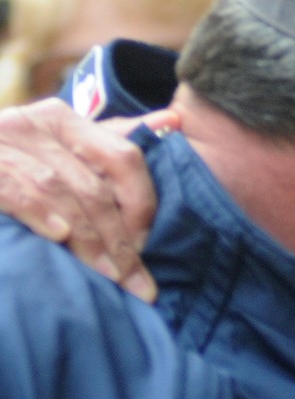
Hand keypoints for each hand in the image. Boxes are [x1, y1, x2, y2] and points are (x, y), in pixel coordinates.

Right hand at [0, 98, 172, 301]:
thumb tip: (173, 122)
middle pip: (93, 185)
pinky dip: (39, 212)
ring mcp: (1, 141)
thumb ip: (112, 139)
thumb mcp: (62, 145)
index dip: (140, 203)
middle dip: (117, 237)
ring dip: (87, 239)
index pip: (123, 157)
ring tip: (108, 274)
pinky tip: (59, 236)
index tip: (146, 245)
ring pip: (59, 192)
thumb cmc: (14, 162)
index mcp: (64, 119)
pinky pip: (15, 190)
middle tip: (133, 278)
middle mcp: (33, 124)